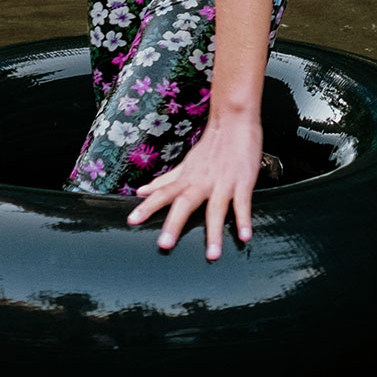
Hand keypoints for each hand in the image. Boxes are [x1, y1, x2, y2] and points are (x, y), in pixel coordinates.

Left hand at [126, 112, 261, 259]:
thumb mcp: (186, 164)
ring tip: (212, 255)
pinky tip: (245, 237)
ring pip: (216, 210)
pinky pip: (243, 204)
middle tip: (164, 245)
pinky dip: (244, 220)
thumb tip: (141, 192)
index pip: (163, 194)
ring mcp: (223, 182)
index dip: (147, 207)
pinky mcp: (243, 182)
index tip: (131, 221)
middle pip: (185, 203)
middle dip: (174, 224)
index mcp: (187, 178)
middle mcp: (202, 182)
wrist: (234, 120)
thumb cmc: (211, 146)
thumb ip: (166, 181)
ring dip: (214, 233)